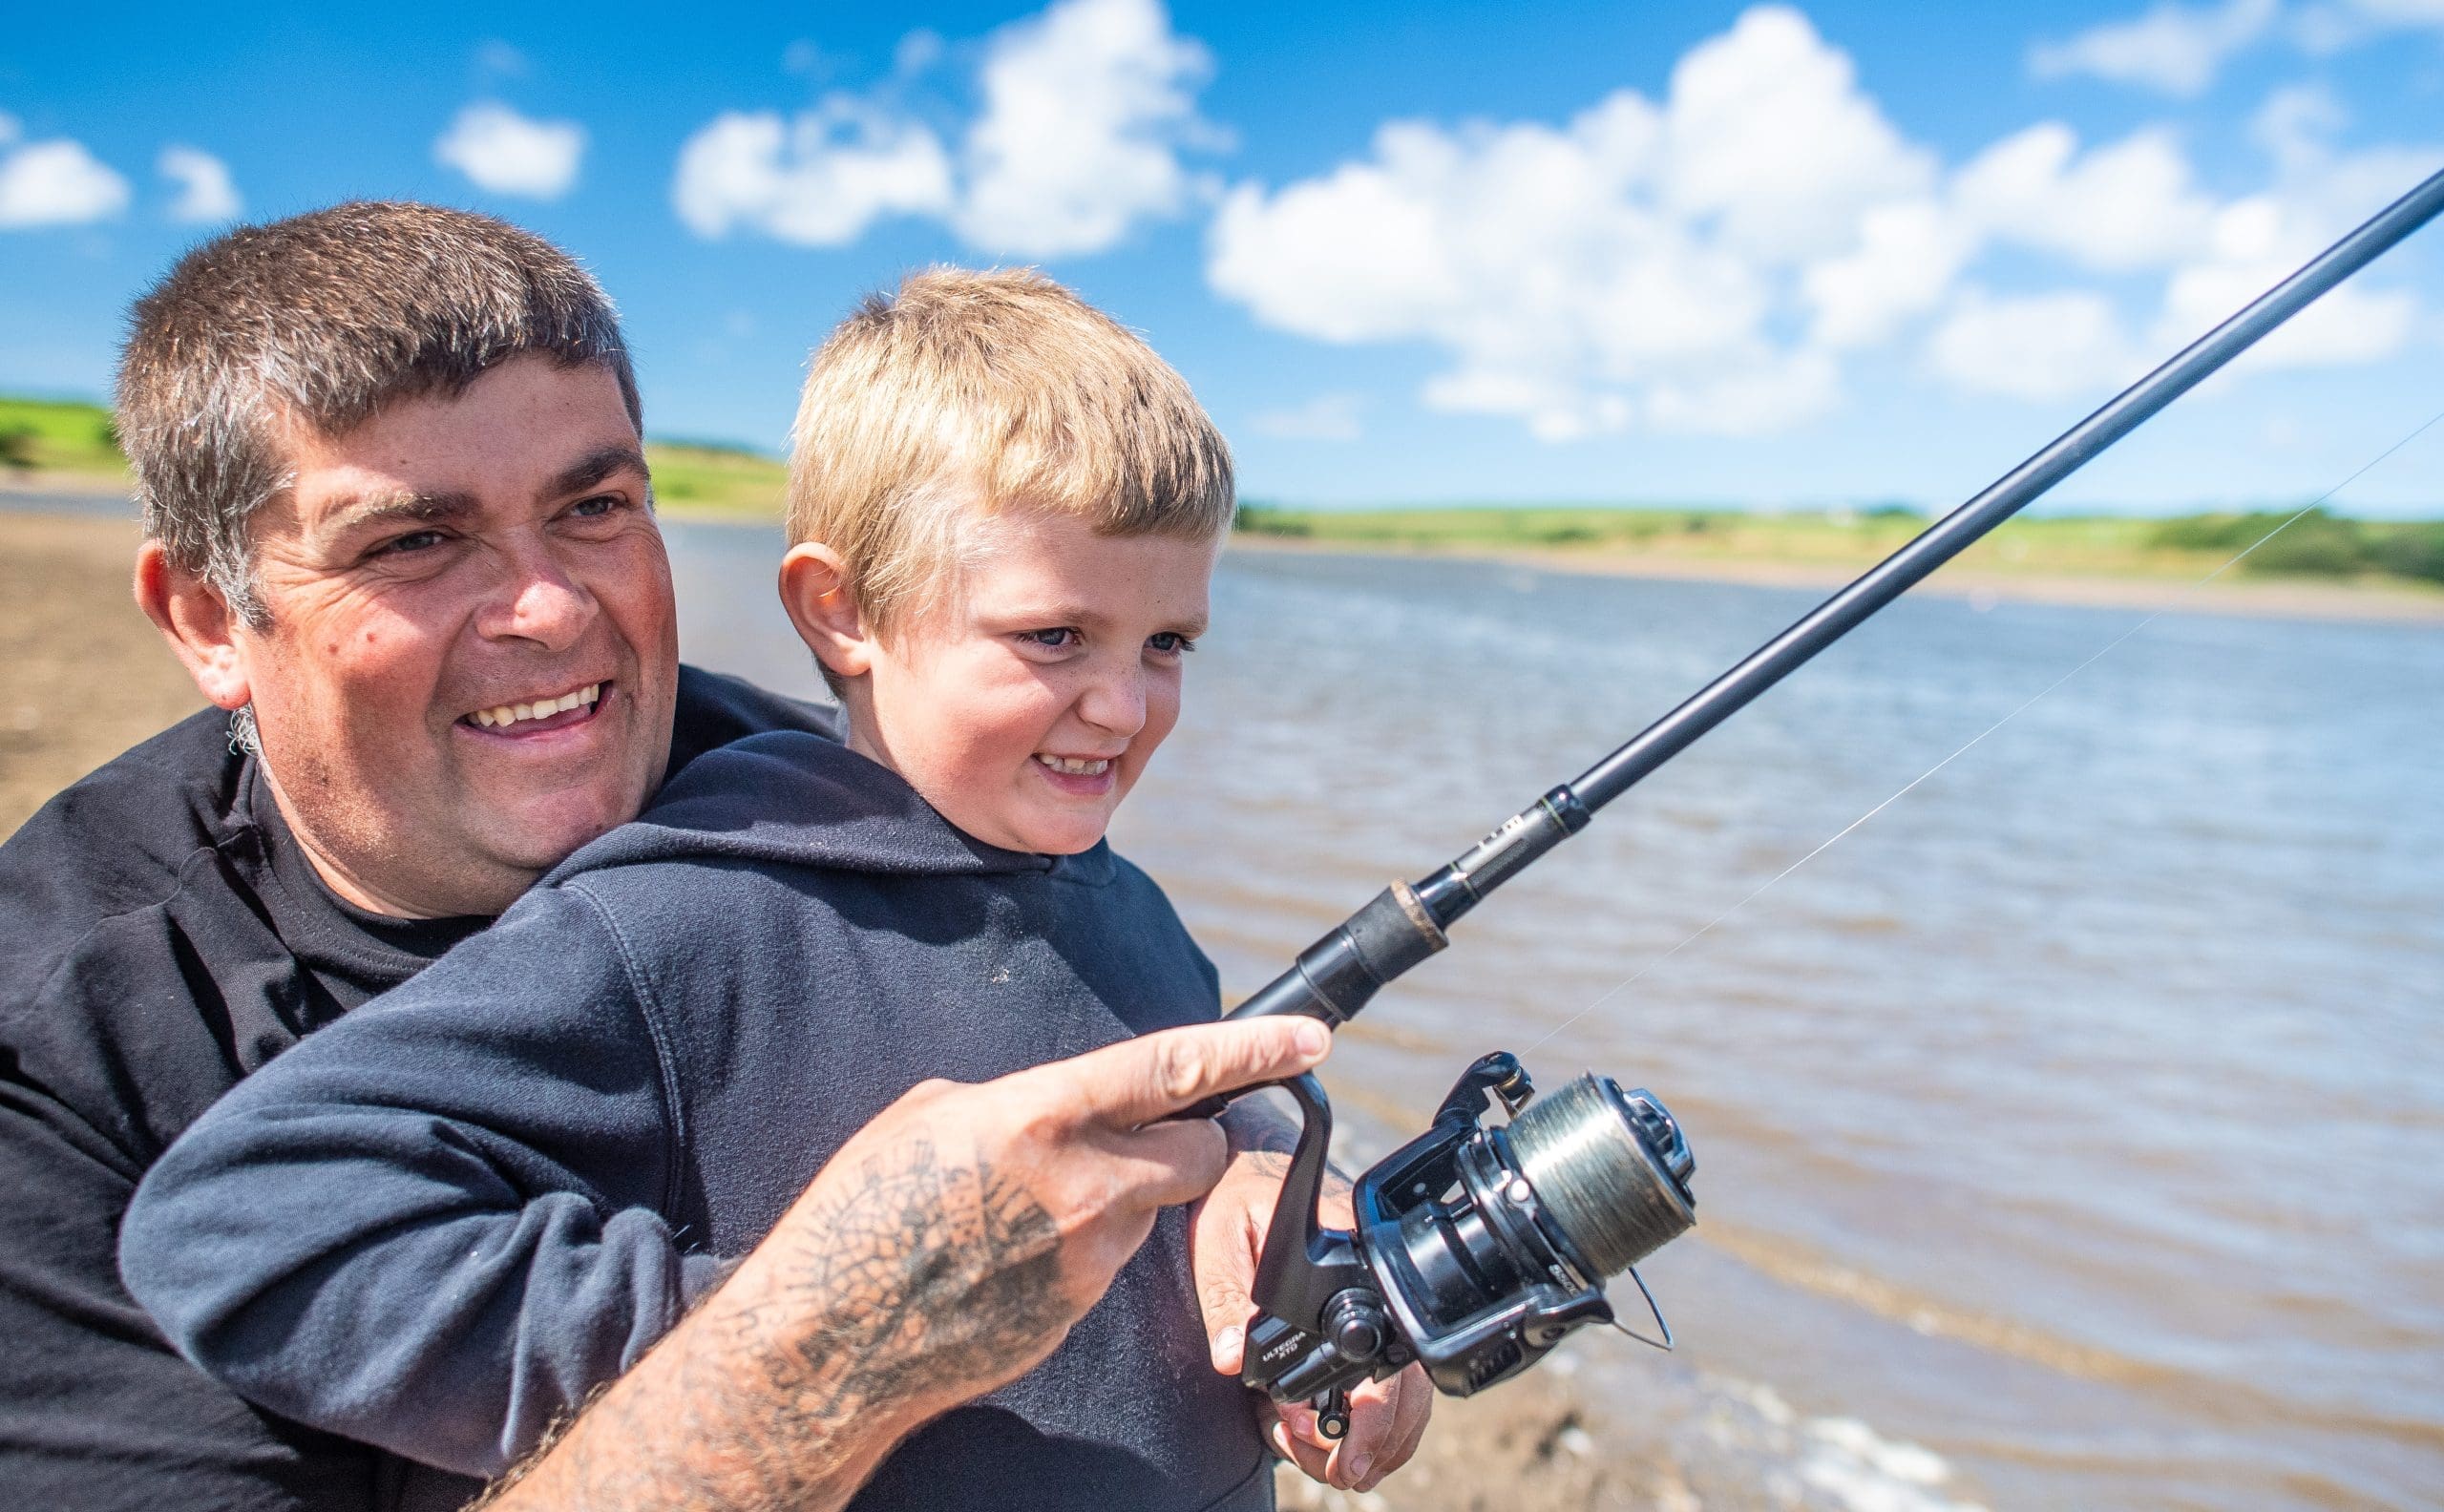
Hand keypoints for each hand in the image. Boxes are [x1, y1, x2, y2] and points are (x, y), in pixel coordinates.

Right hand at [486, 1016, 1333, 1511]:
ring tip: (1022, 1209)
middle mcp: (1083, 1186)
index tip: (1311, 1038)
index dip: (1254, 1049)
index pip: (1176, 1070)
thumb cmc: (860, 1212)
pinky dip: (1076, 1249)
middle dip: (1193, 1138)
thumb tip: (1063, 1109)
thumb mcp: (931, 1117)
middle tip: (1153, 1133)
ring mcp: (1088, 1259)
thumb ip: (1018, 1102)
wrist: (830, 1341)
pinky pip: (1103, 1262)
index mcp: (1041, 1116)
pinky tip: (1007, 1258)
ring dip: (1116, 1198)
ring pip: (1147, 1210)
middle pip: (1198, 1152)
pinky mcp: (1078, 1311)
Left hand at [1191, 1108, 1433, 1494]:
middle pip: (1406, 1384)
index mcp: (1350, 1260)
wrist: (1244, 1166)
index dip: (1368, 1414)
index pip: (1382, 1351)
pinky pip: (1386, 1385)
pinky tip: (1329, 1441)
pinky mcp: (1358, 1322)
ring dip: (1377, 1440)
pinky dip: (1368, 1424)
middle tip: (1343, 1474)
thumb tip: (1229, 1358)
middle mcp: (1372, 1286)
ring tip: (1337, 1468)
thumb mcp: (1219, 1236)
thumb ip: (1225, 1294)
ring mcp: (1371, 1307)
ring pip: (1404, 1393)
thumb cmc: (1234, 1195)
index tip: (1344, 1454)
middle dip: (1377, 1441)